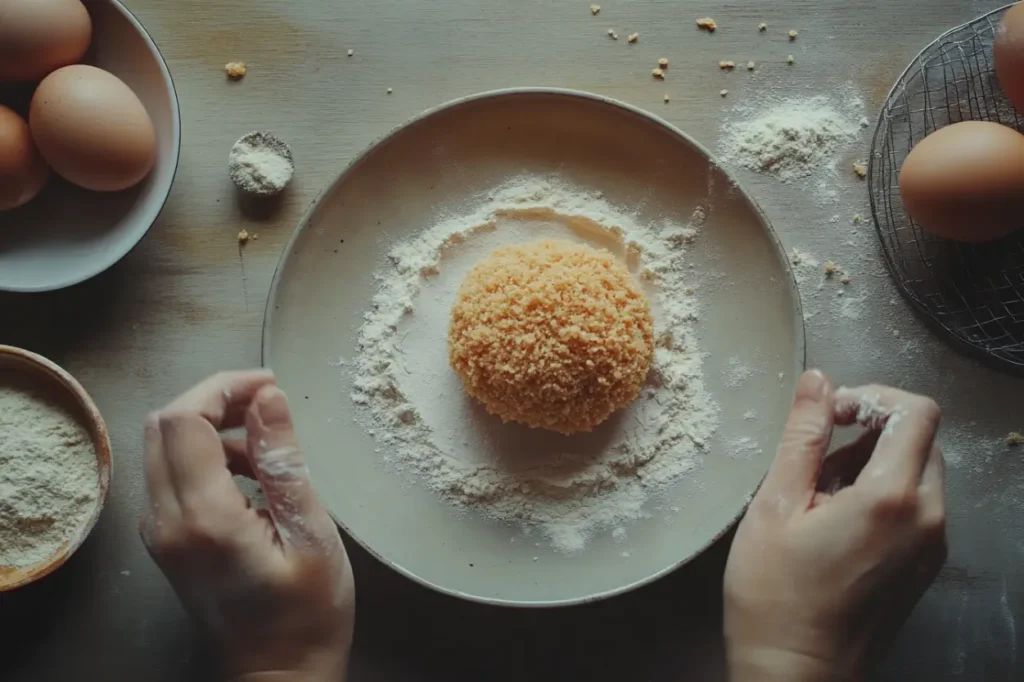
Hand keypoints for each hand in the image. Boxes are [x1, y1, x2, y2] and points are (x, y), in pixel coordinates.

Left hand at [140, 371, 354, 681]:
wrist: (279, 676)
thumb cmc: (307, 613)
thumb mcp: (310, 533)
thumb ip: (283, 461)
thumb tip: (268, 398)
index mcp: (204, 518)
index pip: (184, 420)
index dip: (224, 387)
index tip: (269, 386)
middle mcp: (167, 521)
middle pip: (163, 425)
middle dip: (212, 398)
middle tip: (265, 401)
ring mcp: (160, 533)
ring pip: (162, 447)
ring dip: (209, 426)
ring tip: (267, 441)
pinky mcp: (167, 540)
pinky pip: (171, 475)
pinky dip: (205, 456)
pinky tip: (251, 473)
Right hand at [724, 370, 945, 681]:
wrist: (796, 674)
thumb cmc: (774, 593)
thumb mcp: (776, 504)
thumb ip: (802, 437)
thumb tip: (819, 380)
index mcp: (892, 497)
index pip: (917, 411)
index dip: (872, 396)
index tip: (830, 416)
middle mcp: (928, 519)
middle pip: (921, 440)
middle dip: (871, 430)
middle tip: (816, 457)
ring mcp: (932, 547)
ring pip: (919, 472)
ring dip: (874, 464)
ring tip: (818, 496)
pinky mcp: (925, 567)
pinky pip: (916, 508)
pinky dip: (883, 495)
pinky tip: (836, 522)